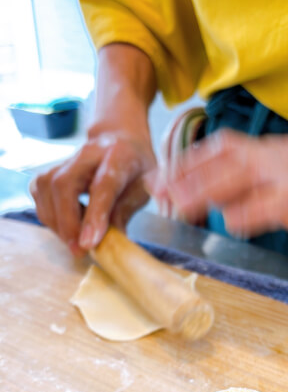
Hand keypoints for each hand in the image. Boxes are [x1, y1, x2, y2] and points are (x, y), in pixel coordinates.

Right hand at [30, 129, 155, 255]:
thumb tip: (115, 244)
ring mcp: (65, 159)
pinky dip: (48, 215)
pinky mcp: (50, 168)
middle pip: (64, 184)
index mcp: (119, 155)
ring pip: (45, 189)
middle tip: (79, 250)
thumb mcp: (146, 189)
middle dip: (67, 222)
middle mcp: (87, 153)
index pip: (103, 185)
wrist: (120, 141)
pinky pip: (38, 193)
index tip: (89, 244)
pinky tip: (65, 226)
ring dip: (56, 222)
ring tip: (75, 241)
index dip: (95, 216)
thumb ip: (129, 212)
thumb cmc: (135, 170)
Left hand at [146, 130, 287, 282]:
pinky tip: (229, 224)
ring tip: (179, 206)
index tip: (160, 181)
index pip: (226, 148)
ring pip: (245, 172)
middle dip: (188, 172)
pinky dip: (249, 212)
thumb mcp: (287, 202)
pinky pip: (275, 203)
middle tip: (158, 192)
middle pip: (229, 154)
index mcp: (280, 154)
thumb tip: (216, 206)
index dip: (189, 163)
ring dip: (207, 189)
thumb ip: (253, 197)